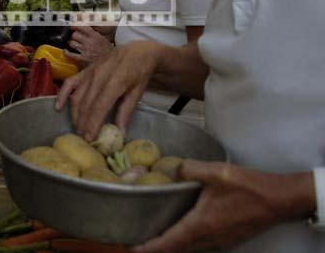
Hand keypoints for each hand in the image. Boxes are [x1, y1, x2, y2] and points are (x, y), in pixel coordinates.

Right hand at [55, 40, 161, 139]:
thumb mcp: (137, 92)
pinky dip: (62, 95)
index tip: (90, 138)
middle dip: (83, 123)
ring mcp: (89, 73)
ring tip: (78, 128)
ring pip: (77, 97)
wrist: (137, 50)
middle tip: (83, 138)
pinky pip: (70, 83)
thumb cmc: (139, 72)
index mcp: (115, 82)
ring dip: (75, 114)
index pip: (99, 107)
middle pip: (86, 104)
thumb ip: (126, 112)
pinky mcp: (85, 70)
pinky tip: (58, 107)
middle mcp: (98, 77)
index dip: (93, 124)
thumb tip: (120, 133)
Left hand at [65, 26, 113, 65]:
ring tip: (72, 44)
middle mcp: (90, 42)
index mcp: (96, 36)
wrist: (112, 63)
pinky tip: (66, 51)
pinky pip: (70, 54)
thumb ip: (94, 34)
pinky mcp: (83, 59)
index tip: (72, 26)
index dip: (75, 26)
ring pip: (71, 43)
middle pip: (75, 35)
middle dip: (73, 36)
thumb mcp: (103, 40)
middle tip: (73, 38)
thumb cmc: (108, 52)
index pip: (82, 27)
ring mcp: (86, 51)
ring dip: (70, 43)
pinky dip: (66, 52)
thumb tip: (84, 29)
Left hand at [134, 161, 313, 252]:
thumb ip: (189, 168)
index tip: (133, 249)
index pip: (170, 242)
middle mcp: (210, 238)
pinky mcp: (230, 240)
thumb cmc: (249, 187)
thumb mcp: (216, 171)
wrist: (280, 200)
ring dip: (174, 245)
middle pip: (178, 249)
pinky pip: (203, 246)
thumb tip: (171, 170)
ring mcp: (221, 242)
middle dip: (158, 248)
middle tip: (140, 242)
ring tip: (158, 237)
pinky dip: (189, 242)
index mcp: (202, 224)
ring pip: (191, 248)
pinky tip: (185, 231)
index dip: (150, 247)